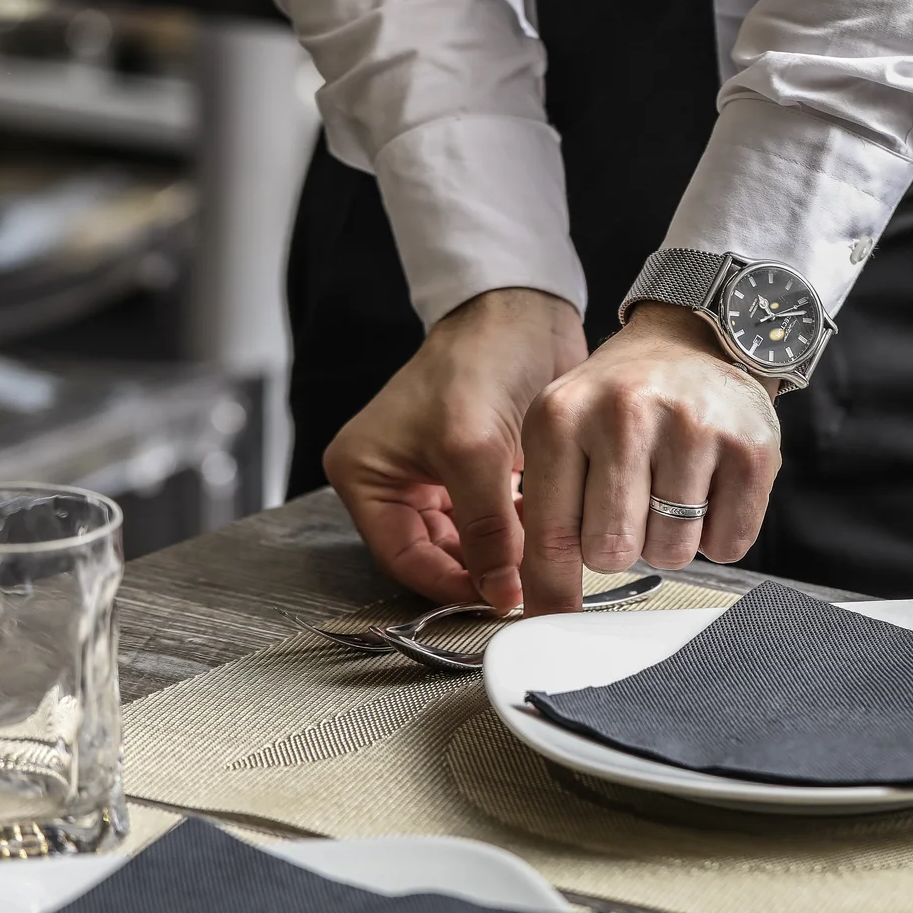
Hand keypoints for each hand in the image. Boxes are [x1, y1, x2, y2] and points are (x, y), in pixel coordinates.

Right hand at [323, 288, 587, 609]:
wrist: (524, 312)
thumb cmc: (478, 358)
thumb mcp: (473, 451)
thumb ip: (486, 529)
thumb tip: (500, 593)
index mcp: (365, 475)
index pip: (402, 558)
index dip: (450, 586)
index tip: (498, 600)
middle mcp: (395, 482)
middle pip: (435, 557)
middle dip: (481, 572)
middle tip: (526, 589)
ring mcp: (437, 479)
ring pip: (470, 545)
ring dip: (505, 554)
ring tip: (541, 558)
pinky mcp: (478, 474)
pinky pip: (496, 523)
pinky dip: (521, 532)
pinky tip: (547, 529)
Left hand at [519, 303, 780, 613]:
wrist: (692, 344)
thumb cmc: (621, 401)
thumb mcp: (562, 435)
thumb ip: (545, 515)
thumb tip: (541, 609)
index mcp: (563, 415)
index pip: (552, 534)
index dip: (552, 588)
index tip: (552, 621)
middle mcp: (626, 414)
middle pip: (613, 553)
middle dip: (620, 548)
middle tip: (630, 509)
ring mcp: (694, 428)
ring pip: (673, 553)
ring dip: (670, 540)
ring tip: (670, 490)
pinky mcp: (751, 448)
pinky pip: (729, 544)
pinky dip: (718, 534)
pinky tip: (708, 489)